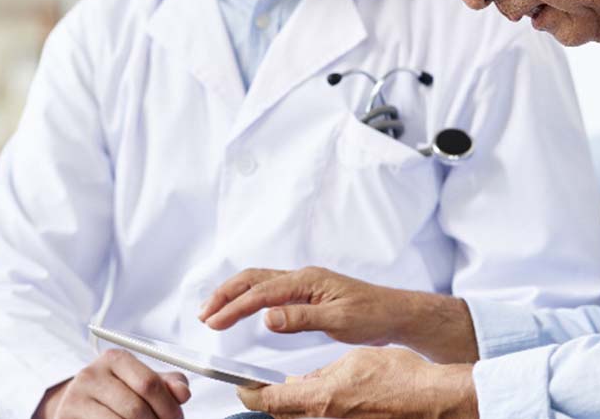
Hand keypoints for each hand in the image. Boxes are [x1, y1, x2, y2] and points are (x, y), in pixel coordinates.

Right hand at [34, 349, 190, 418]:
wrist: (80, 404)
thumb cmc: (118, 393)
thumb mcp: (142, 382)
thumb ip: (167, 385)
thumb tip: (183, 393)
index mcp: (114, 358)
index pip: (149, 383)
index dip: (168, 407)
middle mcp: (92, 374)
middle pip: (135, 408)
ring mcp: (76, 397)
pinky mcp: (67, 415)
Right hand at [199, 267, 477, 362]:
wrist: (395, 313)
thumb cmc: (373, 315)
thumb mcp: (338, 320)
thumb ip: (301, 318)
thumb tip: (266, 316)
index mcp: (307, 281)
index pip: (261, 293)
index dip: (233, 307)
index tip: (213, 322)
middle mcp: (302, 277)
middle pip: (253, 279)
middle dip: (225, 294)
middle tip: (204, 314)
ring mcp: (304, 283)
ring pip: (259, 282)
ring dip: (234, 295)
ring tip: (214, 312)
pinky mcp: (307, 293)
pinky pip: (270, 290)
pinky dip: (249, 297)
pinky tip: (243, 309)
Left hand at [236, 347, 476, 418]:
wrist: (433, 400)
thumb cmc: (400, 377)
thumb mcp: (353, 361)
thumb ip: (321, 373)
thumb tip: (298, 382)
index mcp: (323, 397)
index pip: (270, 401)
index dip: (250, 393)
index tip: (241, 385)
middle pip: (281, 415)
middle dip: (268, 401)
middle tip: (260, 387)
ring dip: (290, 408)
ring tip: (290, 391)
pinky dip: (312, 413)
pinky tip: (320, 399)